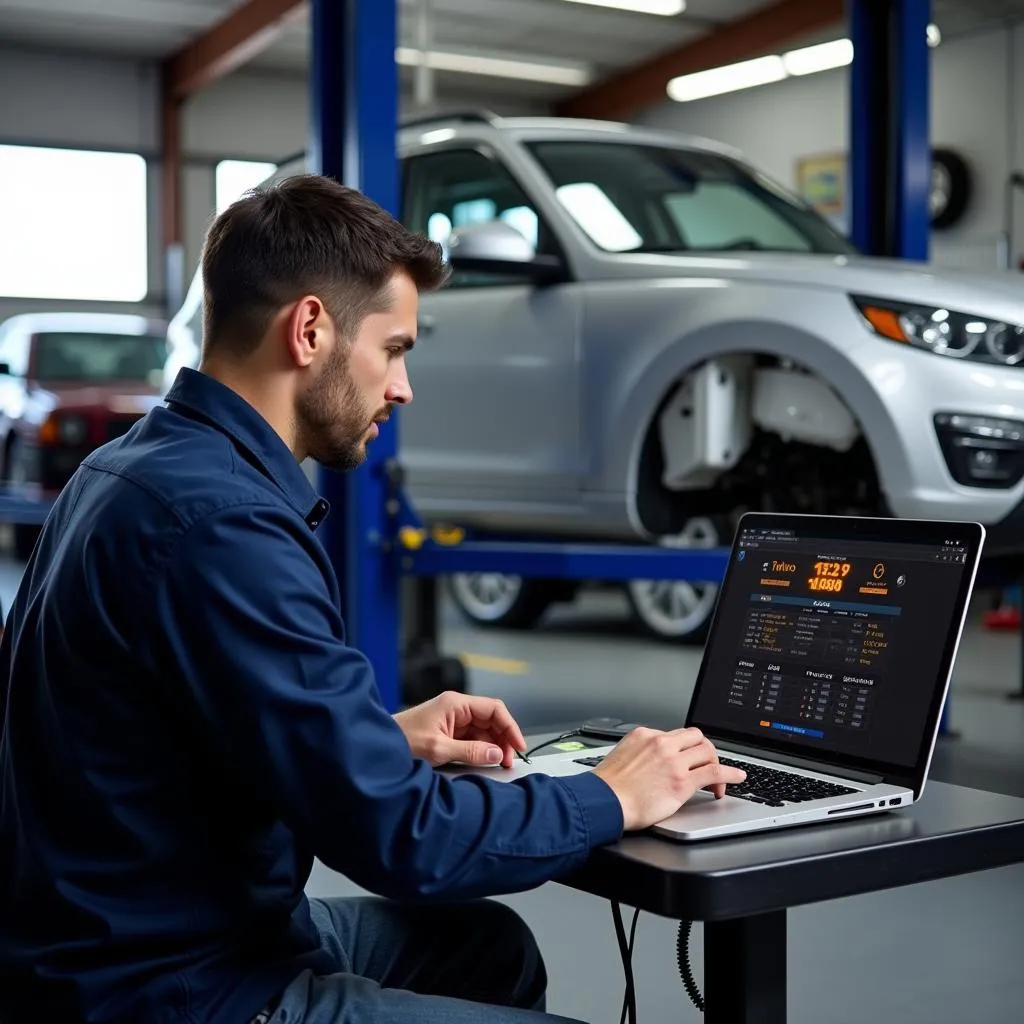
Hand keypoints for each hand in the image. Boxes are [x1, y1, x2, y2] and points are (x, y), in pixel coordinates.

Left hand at [394, 691, 527, 768]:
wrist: (378, 746)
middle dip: (503, 738)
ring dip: (493, 745)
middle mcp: (456, 709)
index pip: (494, 709)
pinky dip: (481, 749)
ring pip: (483, 730)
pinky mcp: (448, 732)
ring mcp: (452, 720)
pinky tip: (485, 760)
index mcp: (455, 704)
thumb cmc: (401, 741)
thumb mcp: (439, 750)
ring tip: (498, 763)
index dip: (510, 726)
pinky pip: (472, 738)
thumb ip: (471, 752)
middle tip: (507, 760)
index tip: (518, 745)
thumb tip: (497, 754)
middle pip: (491, 719)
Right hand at [592, 727, 745, 830]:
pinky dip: (730, 774)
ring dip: (716, 763)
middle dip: (705, 751)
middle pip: (696, 737)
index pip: (676, 734)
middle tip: (707, 766)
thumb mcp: (622, 756)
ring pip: (708, 751)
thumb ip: (641, 754)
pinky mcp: (683, 781)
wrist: (604, 802)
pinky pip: (715, 771)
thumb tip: (652, 763)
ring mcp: (674, 761)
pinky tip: (737, 777)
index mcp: (645, 735)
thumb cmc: (608, 788)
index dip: (688, 747)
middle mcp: (661, 743)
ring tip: (720, 779)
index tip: (691, 756)